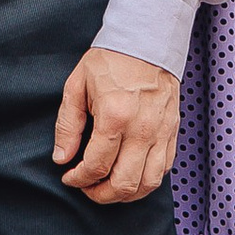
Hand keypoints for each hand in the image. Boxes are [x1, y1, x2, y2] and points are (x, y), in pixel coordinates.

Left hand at [50, 47, 182, 204]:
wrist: (147, 40)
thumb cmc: (111, 60)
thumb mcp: (77, 86)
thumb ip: (67, 125)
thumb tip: (62, 157)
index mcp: (115, 116)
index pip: (96, 166)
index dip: (78, 179)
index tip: (69, 177)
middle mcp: (142, 129)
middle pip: (123, 183)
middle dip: (100, 194)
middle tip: (87, 188)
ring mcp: (161, 132)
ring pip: (147, 184)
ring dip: (125, 194)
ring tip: (108, 187)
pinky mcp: (172, 132)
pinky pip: (163, 170)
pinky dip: (146, 181)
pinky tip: (130, 175)